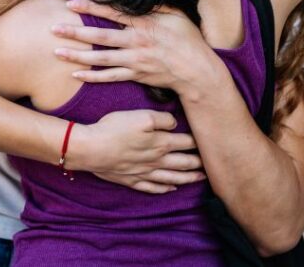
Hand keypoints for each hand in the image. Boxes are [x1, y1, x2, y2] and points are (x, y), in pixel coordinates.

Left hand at [51, 0, 220, 94]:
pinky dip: (92, 76)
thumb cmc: (187, 39)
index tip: (71, 4)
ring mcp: (135, 61)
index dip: (90, 9)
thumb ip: (156, 5)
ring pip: (101, 58)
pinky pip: (110, 77)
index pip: (112, 14)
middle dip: (75, 33)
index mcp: (145, 24)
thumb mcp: (175, 15)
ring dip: (77, 55)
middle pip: (100, 37)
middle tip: (54, 29)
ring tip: (57, 52)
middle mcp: (137, 42)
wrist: (196, 71)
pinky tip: (76, 73)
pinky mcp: (136, 75)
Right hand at [68, 109, 205, 193]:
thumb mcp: (142, 115)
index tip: (211, 142)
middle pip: (183, 163)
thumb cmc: (115, 128)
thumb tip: (175, 123)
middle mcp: (156, 160)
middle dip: (199, 163)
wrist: (91, 148)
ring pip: (172, 177)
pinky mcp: (131, 180)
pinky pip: (153, 187)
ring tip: (200, 178)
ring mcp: (144, 173)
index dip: (199, 142)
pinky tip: (171, 188)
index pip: (186, 142)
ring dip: (188, 178)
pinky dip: (164, 188)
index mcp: (161, 142)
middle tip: (212, 164)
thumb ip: (162, 119)